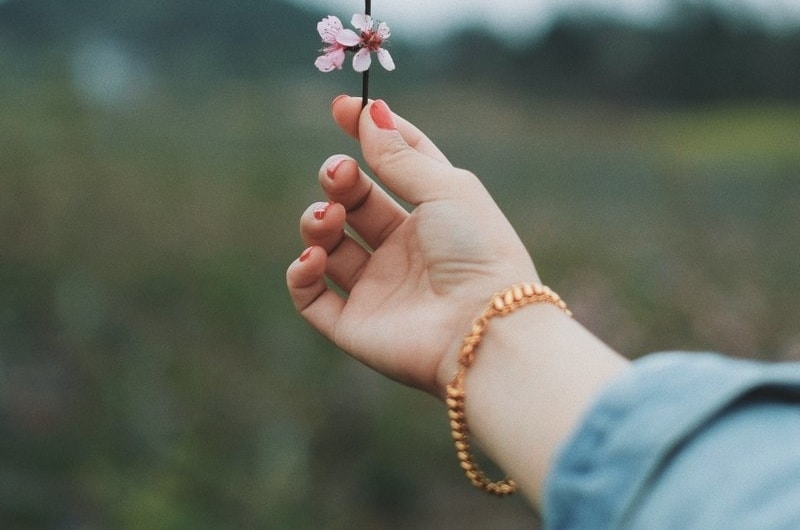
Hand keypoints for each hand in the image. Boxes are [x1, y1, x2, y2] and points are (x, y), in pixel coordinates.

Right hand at [287, 97, 537, 396]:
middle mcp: (403, 252)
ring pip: (327, 245)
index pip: (396, 167)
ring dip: (316, 222)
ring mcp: (377, 289)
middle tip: (338, 174)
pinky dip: (301, 272)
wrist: (483, 327)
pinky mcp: (354, 325)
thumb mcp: (445, 188)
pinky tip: (314, 256)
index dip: (371, 136)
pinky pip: (310, 296)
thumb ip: (400, 154)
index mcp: (432, 216)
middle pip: (355, 204)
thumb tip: (370, 111)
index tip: (343, 108)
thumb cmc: (477, 251)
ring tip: (328, 219)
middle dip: (338, 181)